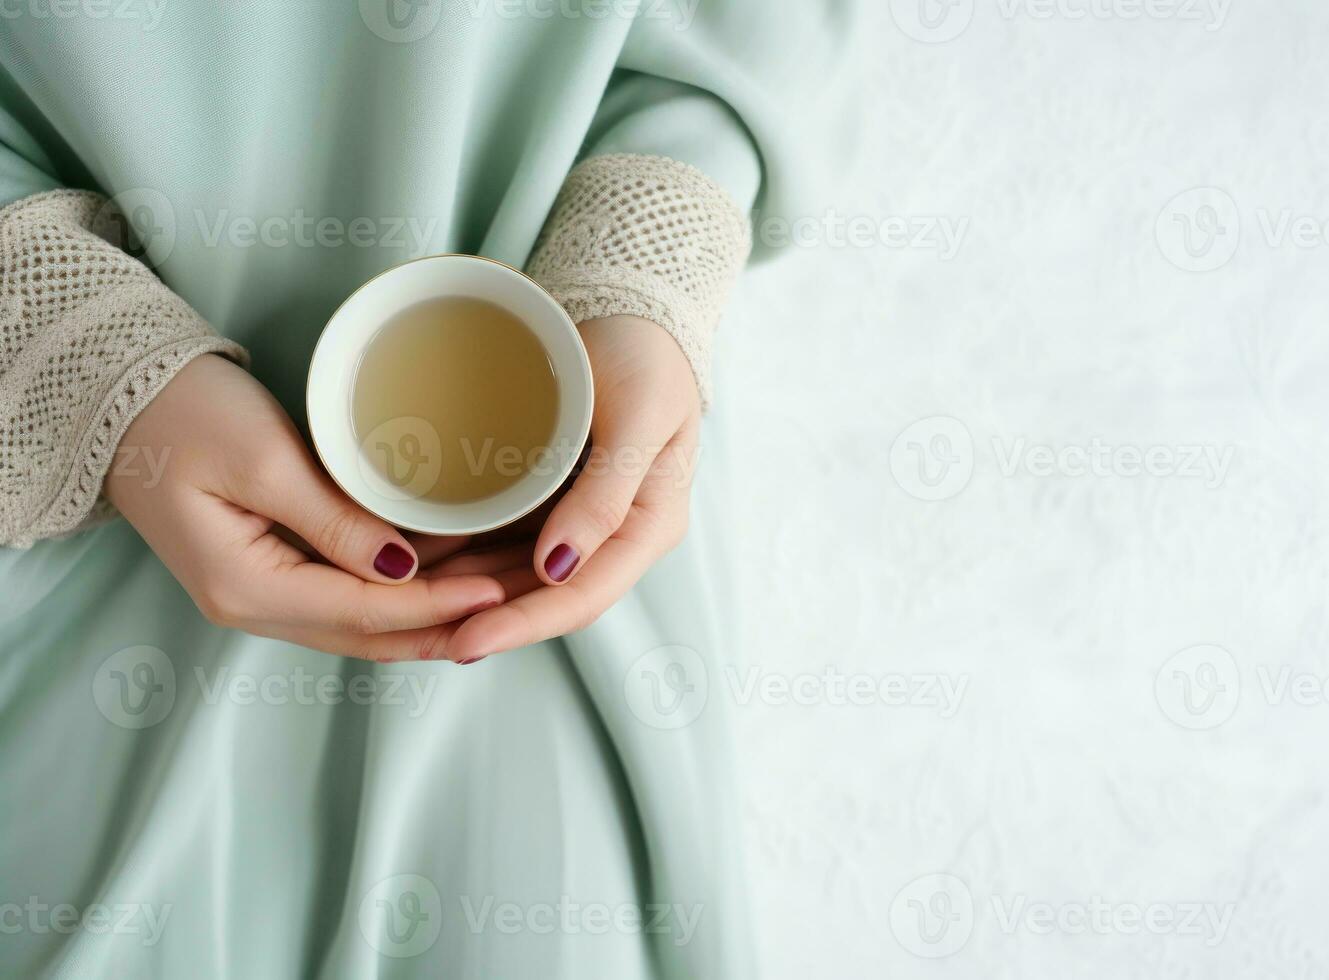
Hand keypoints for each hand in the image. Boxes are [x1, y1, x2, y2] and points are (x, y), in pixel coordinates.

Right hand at [105, 355, 503, 660]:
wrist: (119, 396)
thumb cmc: (182, 415)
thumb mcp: (262, 462)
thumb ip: (334, 524)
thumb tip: (404, 571)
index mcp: (246, 588)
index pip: (363, 614)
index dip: (438, 608)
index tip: (501, 593)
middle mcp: (255, 606)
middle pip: (371, 633)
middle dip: (449, 623)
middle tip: (520, 603)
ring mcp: (264, 591)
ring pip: (366, 620)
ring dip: (434, 610)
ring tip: (503, 591)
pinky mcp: (276, 565)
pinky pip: (352, 591)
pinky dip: (405, 587)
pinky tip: (455, 570)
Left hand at [423, 315, 700, 661]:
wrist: (635, 309)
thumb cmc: (647, 357)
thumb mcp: (639, 419)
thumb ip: (607, 496)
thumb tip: (559, 568)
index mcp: (647, 526)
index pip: (582, 597)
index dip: (523, 625)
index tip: (465, 641)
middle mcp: (613, 534)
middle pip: (545, 599)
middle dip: (485, 621)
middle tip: (419, 637)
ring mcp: (580, 518)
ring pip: (519, 577)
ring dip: (468, 594)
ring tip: (407, 605)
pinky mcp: (551, 497)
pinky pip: (506, 539)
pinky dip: (466, 553)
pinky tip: (420, 558)